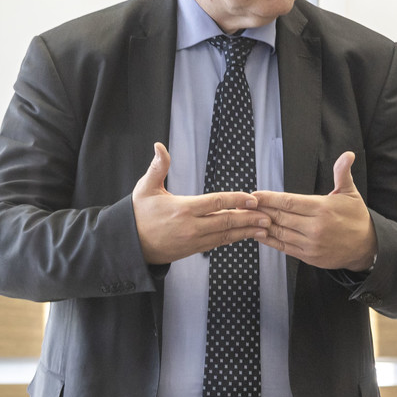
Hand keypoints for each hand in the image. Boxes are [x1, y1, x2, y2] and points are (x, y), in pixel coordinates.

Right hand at [132, 143, 268, 264]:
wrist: (129, 244)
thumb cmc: (137, 215)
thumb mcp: (145, 188)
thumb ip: (157, 167)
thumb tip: (159, 146)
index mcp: (183, 209)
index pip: (216, 202)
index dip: (236, 200)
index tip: (252, 198)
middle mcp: (191, 227)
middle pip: (226, 221)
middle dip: (249, 218)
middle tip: (267, 215)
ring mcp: (193, 240)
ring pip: (225, 235)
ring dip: (245, 231)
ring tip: (263, 227)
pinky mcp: (192, 250)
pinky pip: (217, 244)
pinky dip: (233, 239)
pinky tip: (244, 235)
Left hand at [253, 151, 376, 270]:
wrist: (367, 247)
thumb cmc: (356, 217)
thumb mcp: (350, 193)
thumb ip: (342, 173)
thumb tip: (348, 154)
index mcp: (322, 208)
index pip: (288, 202)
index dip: (268, 198)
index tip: (254, 195)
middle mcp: (314, 227)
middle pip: (280, 216)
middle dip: (260, 210)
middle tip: (244, 205)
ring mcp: (310, 243)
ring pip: (279, 232)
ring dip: (260, 225)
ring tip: (247, 218)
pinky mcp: (308, 256)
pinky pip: (283, 247)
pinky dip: (269, 240)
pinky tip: (258, 233)